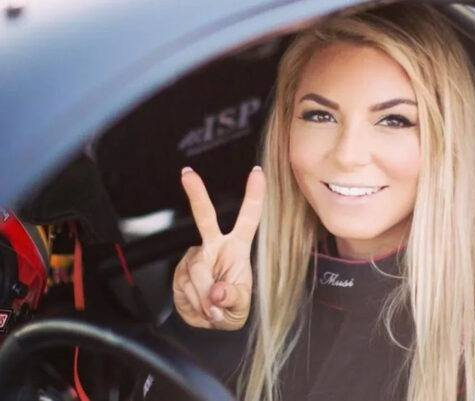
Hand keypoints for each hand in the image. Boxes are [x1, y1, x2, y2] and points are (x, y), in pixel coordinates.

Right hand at [172, 166, 264, 329]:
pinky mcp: (179, 270)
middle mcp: (214, 246)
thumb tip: (217, 293)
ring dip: (204, 297)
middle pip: (204, 217)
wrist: (208, 322)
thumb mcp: (240, 307)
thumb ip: (232, 299)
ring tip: (212, 309)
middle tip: (188, 175)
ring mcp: (194, 257)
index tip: (257, 172)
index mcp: (237, 248)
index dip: (254, 195)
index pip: (248, 219)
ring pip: (197, 273)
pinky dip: (193, 303)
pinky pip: (184, 287)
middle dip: (197, 194)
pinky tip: (199, 305)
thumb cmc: (230, 307)